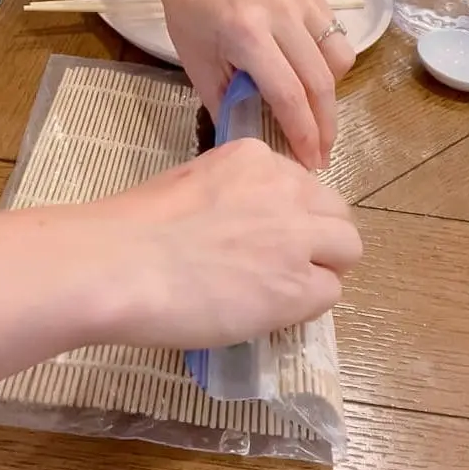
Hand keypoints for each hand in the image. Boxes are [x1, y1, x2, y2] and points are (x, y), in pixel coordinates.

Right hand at [96, 139, 360, 348]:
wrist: (121, 264)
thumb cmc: (134, 227)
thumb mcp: (191, 184)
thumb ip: (231, 195)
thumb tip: (245, 226)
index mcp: (255, 158)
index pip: (301, 186)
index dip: (290, 215)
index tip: (266, 236)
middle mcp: (286, 188)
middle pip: (335, 212)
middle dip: (319, 238)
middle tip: (285, 265)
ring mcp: (297, 236)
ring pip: (347, 248)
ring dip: (323, 268)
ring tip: (284, 290)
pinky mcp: (299, 286)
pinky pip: (330, 292)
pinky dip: (307, 304)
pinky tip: (271, 311)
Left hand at [157, 0, 355, 170]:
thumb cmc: (192, 21)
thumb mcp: (199, 69)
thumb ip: (229, 107)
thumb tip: (259, 146)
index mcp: (247, 32)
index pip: (288, 93)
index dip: (302, 133)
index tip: (308, 162)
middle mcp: (281, 13)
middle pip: (319, 82)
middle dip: (324, 126)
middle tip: (322, 154)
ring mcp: (303, 0)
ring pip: (338, 61)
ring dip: (331, 97)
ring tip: (315, 117)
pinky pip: (337, 39)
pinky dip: (330, 67)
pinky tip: (310, 78)